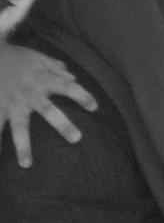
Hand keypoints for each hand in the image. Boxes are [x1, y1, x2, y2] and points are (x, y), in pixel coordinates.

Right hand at [0, 42, 96, 167]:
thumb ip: (56, 67)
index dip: (82, 96)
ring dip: (22, 146)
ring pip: (18, 127)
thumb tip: (73, 79)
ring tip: (26, 165)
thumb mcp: (38, 58)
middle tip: (77, 138)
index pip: (68, 87)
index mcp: (42, 79)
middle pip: (48, 111)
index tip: (94, 108)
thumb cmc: (16, 58)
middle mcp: (29, 93)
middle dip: (62, 124)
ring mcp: (11, 102)